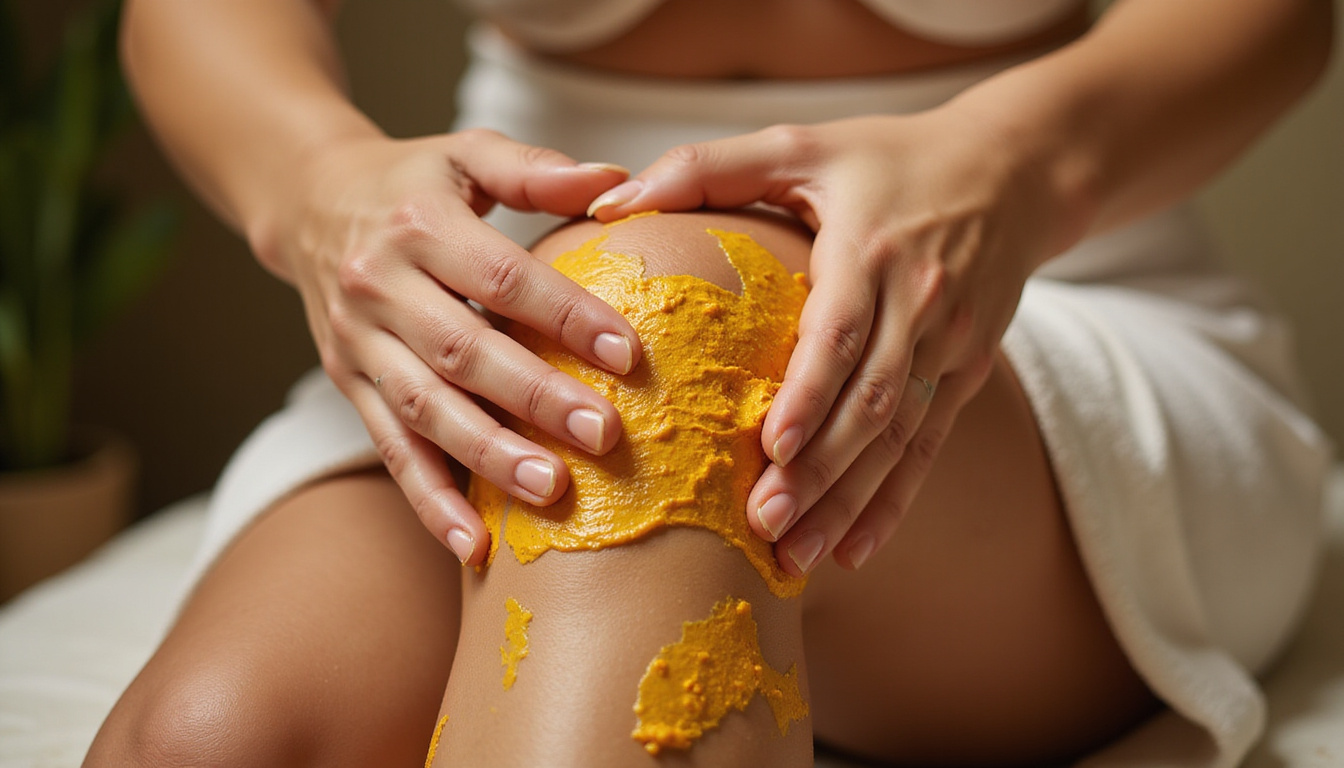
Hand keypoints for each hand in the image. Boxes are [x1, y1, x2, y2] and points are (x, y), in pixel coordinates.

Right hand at [256, 130, 641, 564]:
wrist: (308, 200)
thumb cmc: (413, 181)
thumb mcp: (468, 153)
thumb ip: (537, 170)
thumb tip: (617, 183)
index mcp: (419, 226)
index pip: (499, 278)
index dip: (563, 315)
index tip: (627, 352)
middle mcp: (380, 287)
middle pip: (463, 352)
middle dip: (535, 398)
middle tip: (605, 435)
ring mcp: (360, 344)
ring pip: (426, 411)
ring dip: (488, 457)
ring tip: (551, 490)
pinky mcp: (350, 385)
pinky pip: (391, 449)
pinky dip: (430, 501)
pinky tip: (472, 546)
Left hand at [589, 106, 1084, 574]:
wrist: (1013, 169)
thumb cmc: (888, 157)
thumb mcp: (801, 143)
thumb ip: (706, 167)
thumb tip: (608, 200)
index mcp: (874, 249)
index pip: (843, 332)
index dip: (810, 394)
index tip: (770, 449)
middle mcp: (922, 303)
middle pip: (872, 402)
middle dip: (820, 471)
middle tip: (765, 526)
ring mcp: (953, 343)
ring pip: (900, 437)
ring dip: (850, 501)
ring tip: (799, 556)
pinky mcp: (968, 371)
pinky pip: (929, 446)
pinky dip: (894, 502)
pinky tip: (855, 549)